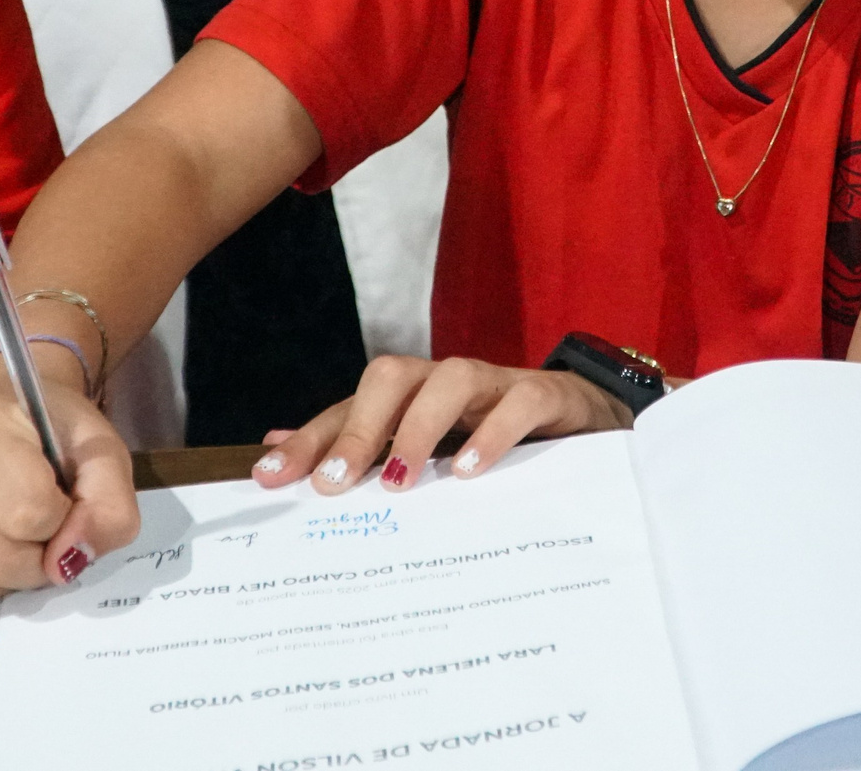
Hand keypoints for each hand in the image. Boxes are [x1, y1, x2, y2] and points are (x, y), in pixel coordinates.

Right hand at [0, 364, 139, 605]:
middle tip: (42, 526)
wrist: (1, 418)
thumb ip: (108, 505)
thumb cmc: (52, 434)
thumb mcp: (101, 453)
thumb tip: (68, 562)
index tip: (61, 498)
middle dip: (37, 558)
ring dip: (9, 575)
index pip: (30, 512)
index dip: (62, 520)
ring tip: (12, 532)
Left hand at [251, 355, 632, 493]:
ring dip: (418, 428)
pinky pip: (519, 401)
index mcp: (414, 396)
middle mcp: (446, 382)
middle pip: (391, 376)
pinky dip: (493, 433)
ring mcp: (497, 384)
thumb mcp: (429, 450)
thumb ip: (358, 446)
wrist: (591, 420)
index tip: (269, 478)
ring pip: (450, 378)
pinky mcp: (547, 395)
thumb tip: (269, 447)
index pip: (350, 408)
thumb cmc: (497, 438)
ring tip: (399, 481)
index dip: (309, 440)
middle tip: (333, 484)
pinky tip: (469, 472)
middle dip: (357, 428)